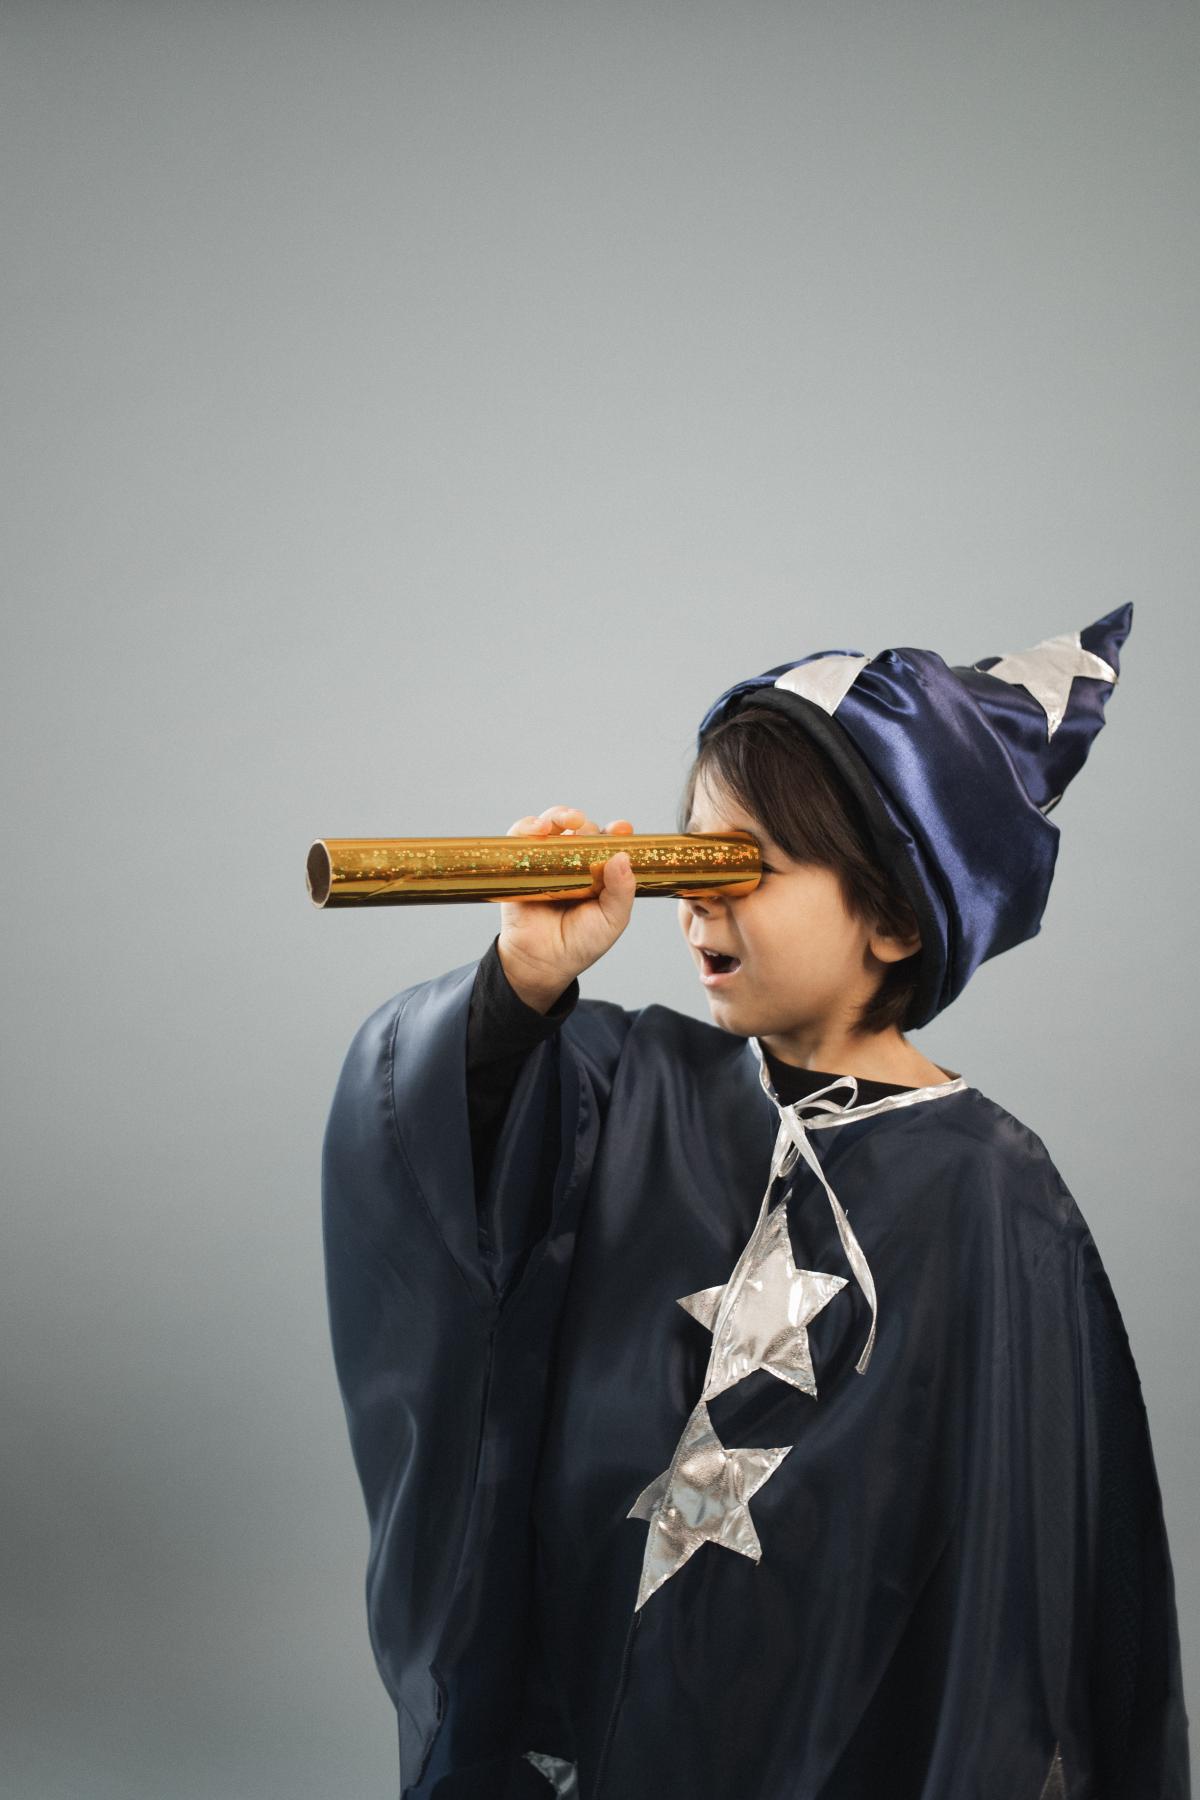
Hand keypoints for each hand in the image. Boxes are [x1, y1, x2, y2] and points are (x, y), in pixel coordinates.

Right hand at [497, 805, 636, 1010]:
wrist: (542, 962)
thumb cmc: (581, 943)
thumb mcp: (612, 920)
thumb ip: (622, 891)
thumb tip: (622, 856)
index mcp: (600, 872)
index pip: (610, 844)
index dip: (616, 832)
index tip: (622, 829)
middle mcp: (575, 862)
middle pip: (582, 829)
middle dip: (588, 825)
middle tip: (591, 830)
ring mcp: (548, 860)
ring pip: (554, 825)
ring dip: (561, 814)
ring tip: (570, 819)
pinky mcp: (521, 862)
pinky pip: (522, 836)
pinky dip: (529, 826)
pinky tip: (540, 828)